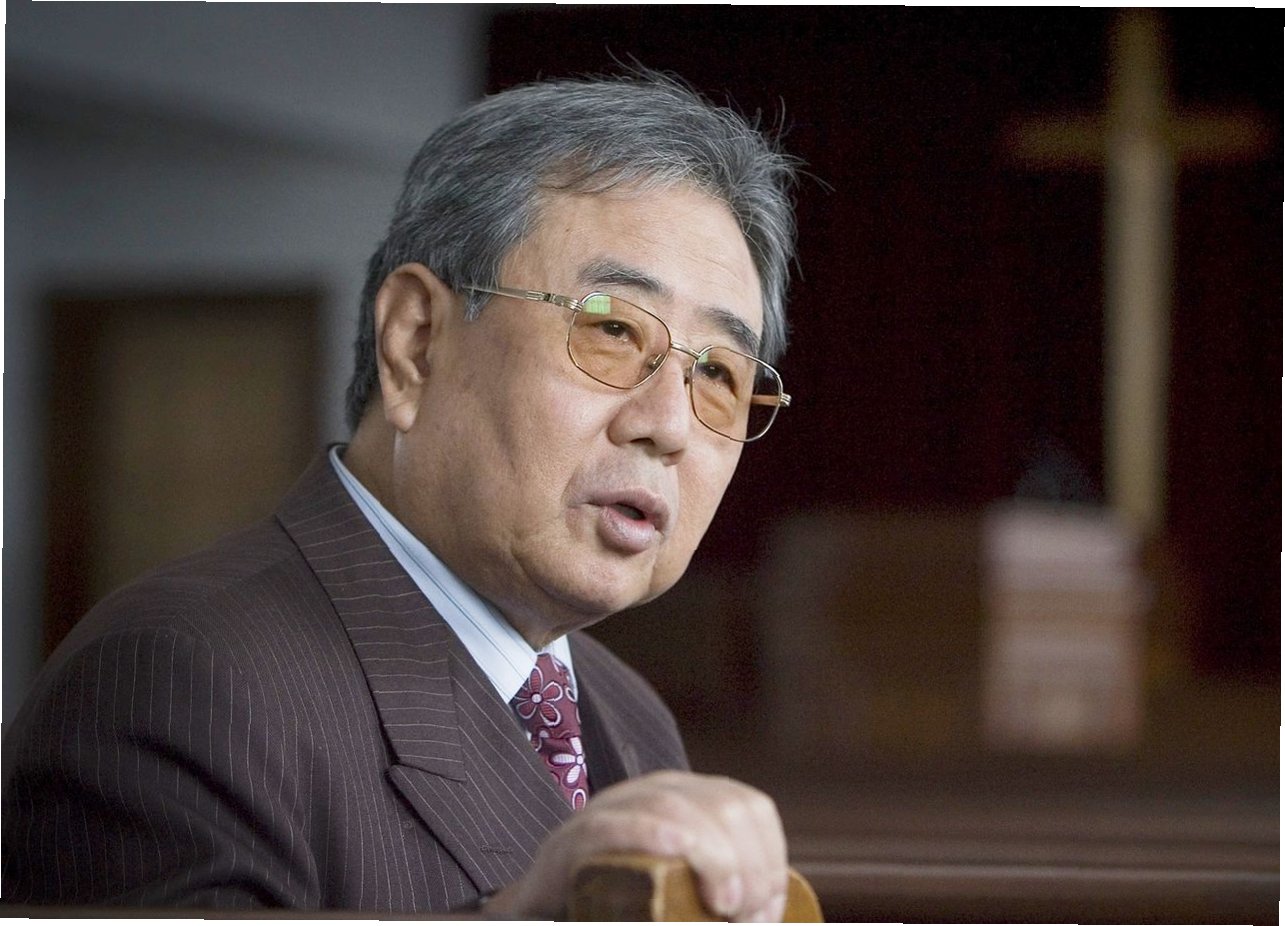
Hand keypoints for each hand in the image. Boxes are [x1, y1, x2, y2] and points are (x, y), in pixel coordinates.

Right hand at [486, 771, 787, 920]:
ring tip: (722, 905)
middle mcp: (654, 791)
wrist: (547, 916)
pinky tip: (677, 849)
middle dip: (747, 865)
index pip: (749, 807)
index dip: (771, 857)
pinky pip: (613, 824)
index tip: (768, 911)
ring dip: (713, 858)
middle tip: (742, 916)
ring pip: (676, 808)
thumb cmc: (628, 908)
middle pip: (722, 807)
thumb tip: (770, 914)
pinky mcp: (574, 839)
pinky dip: (648, 832)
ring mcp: (612, 809)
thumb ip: (725, 891)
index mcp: (689, 798)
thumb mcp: (688, 895)